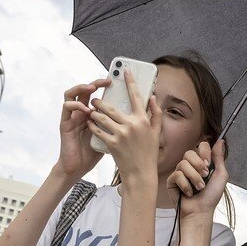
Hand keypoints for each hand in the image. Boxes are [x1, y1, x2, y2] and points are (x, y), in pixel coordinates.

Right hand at [54, 79, 110, 179]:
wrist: (78, 168)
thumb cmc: (93, 153)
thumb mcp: (109, 136)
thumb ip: (117, 124)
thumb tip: (137, 116)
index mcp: (92, 114)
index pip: (97, 94)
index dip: (105, 85)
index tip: (117, 80)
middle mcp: (81, 112)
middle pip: (85, 90)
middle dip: (96, 83)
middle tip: (107, 81)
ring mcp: (72, 117)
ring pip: (72, 94)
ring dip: (81, 88)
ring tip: (92, 88)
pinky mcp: (65, 123)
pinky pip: (67, 108)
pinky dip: (76, 105)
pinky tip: (86, 110)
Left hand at [87, 70, 161, 185]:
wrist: (140, 174)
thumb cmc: (148, 154)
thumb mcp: (156, 133)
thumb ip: (156, 114)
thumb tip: (153, 97)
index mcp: (143, 120)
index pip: (136, 96)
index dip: (130, 82)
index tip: (125, 71)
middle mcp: (132, 125)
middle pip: (111, 107)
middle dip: (100, 102)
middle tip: (95, 100)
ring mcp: (121, 134)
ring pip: (102, 118)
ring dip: (94, 113)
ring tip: (90, 110)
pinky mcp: (112, 144)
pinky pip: (98, 131)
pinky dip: (92, 126)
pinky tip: (90, 124)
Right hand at [166, 140, 228, 216]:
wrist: (201, 211)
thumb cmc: (211, 196)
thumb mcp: (220, 175)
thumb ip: (219, 158)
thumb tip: (221, 141)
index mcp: (202, 162)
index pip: (201, 146)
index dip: (204, 152)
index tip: (209, 164)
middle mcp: (190, 166)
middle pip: (189, 152)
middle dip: (198, 165)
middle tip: (205, 176)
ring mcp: (180, 173)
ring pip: (183, 164)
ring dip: (194, 177)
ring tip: (199, 188)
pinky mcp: (172, 181)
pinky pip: (176, 175)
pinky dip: (185, 185)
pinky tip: (188, 193)